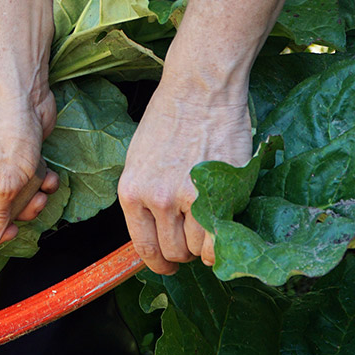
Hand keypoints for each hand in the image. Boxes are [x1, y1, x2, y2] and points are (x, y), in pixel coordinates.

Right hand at [0, 88, 59, 248]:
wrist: (24, 93)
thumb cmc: (9, 132)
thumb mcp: (5, 182)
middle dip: (5, 225)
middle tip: (21, 222)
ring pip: (7, 206)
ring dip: (28, 204)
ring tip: (39, 190)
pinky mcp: (10, 164)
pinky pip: (22, 187)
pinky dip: (36, 185)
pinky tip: (46, 175)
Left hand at [118, 84, 252, 274]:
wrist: (199, 89)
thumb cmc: (171, 118)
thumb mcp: (140, 161)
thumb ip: (146, 198)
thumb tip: (158, 232)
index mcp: (131, 192)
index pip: (143, 248)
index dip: (159, 264)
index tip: (168, 265)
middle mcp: (155, 199)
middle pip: (172, 253)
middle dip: (183, 252)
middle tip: (194, 239)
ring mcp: (186, 198)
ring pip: (195, 250)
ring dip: (204, 245)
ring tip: (210, 225)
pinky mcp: (216, 193)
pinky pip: (217, 241)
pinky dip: (221, 245)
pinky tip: (223, 230)